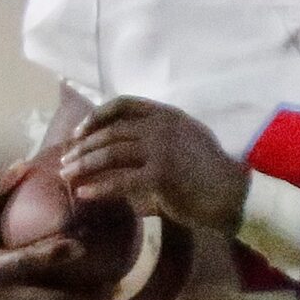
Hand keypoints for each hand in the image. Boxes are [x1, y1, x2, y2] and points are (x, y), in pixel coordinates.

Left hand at [58, 98, 248, 235]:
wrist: (234, 196)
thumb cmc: (209, 175)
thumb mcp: (185, 144)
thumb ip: (157, 142)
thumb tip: (126, 153)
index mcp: (167, 115)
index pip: (124, 104)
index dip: (97, 116)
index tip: (80, 132)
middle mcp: (162, 126)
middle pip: (111, 131)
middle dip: (84, 146)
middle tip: (65, 159)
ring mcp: (161, 149)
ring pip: (111, 153)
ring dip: (84, 165)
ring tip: (66, 175)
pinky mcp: (161, 175)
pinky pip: (120, 181)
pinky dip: (99, 188)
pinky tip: (84, 195)